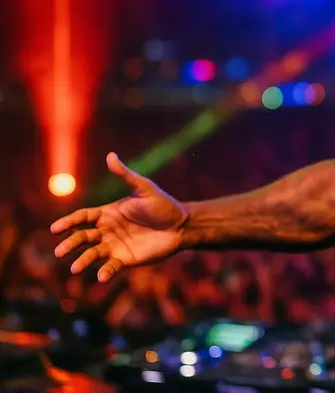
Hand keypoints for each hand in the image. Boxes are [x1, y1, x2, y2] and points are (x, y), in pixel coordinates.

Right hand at [50, 153, 188, 281]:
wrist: (181, 225)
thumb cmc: (162, 205)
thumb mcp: (144, 188)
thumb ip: (125, 175)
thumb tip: (110, 155)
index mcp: (107, 213)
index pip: (82, 217)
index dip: (68, 222)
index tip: (55, 229)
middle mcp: (106, 231)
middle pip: (82, 238)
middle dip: (70, 244)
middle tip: (59, 252)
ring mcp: (114, 246)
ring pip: (92, 255)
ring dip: (83, 261)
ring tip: (75, 268)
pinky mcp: (125, 259)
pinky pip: (111, 267)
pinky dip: (105, 272)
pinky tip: (101, 277)